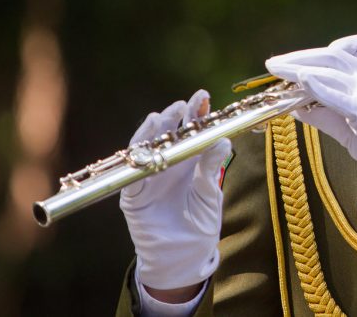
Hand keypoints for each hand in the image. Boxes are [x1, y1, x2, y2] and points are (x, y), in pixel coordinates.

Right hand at [119, 89, 230, 290]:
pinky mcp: (133, 195)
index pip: (191, 130)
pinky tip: (145, 143)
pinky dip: (137, 157)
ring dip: (155, 131)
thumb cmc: (199, 226)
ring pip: (147, 147)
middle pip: (169, 133)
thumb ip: (210, 169)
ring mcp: (149, 178)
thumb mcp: (210, 195)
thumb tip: (223, 140)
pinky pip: (133, 173)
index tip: (204, 97)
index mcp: (189, 161)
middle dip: (176, 116)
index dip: (196, 113)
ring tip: (165, 116)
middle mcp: (168, 164)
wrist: (183, 259)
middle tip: (185, 104)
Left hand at [265, 34, 356, 206]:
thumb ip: (326, 116)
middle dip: (300, 56)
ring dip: (300, 67)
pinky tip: (302, 82)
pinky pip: (341, 95)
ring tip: (278, 69)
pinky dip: (319, 86)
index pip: (348, 49)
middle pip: (332, 54)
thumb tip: (298, 107)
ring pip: (332, 68)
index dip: (318, 52)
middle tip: (275, 63)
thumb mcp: (351, 130)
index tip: (295, 62)